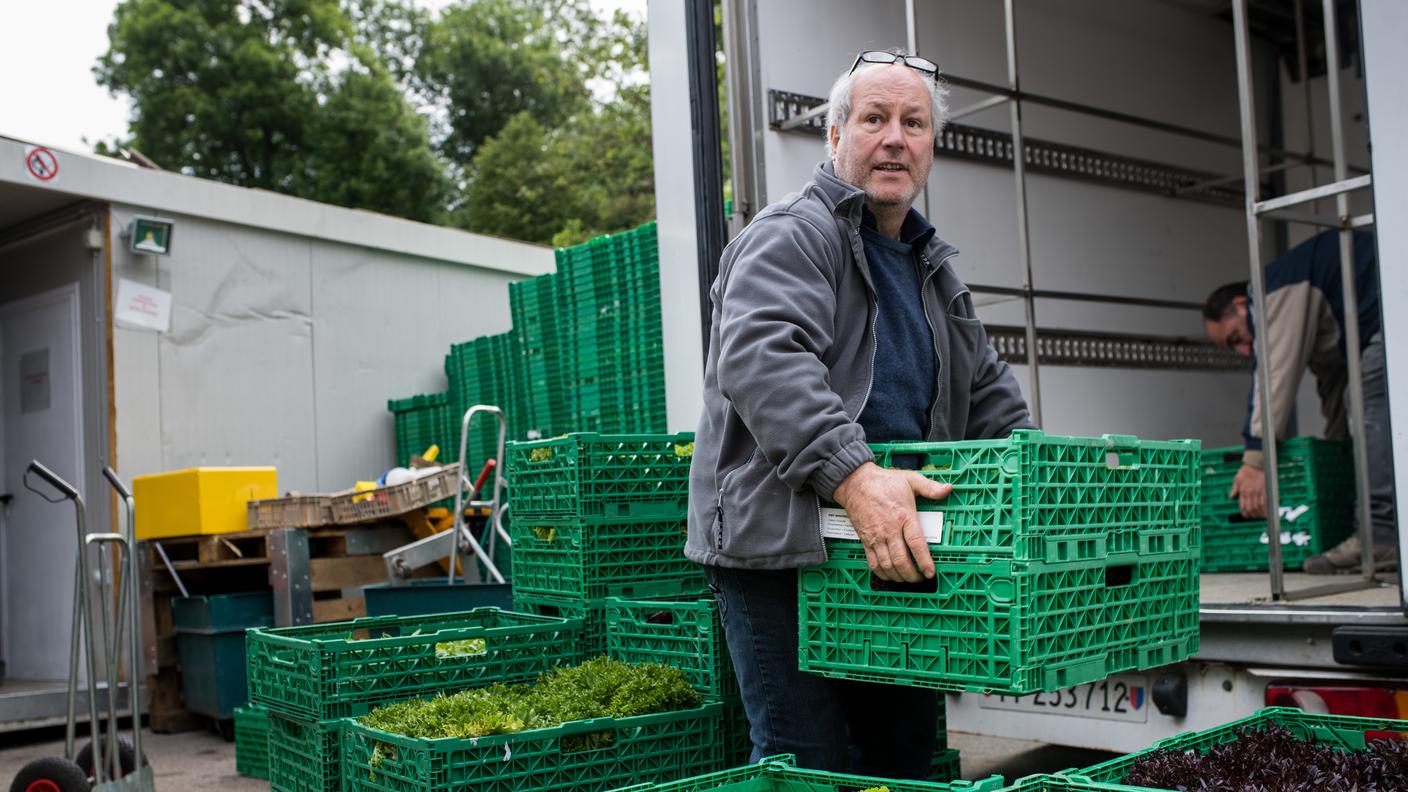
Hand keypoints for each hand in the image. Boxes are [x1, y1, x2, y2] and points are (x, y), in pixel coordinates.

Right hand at [832, 462, 951, 582]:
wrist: (855, 483)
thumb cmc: (883, 482)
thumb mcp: (910, 479)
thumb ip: (930, 487)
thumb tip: (947, 489)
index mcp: (903, 515)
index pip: (916, 543)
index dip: (924, 561)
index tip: (930, 572)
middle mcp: (889, 529)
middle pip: (901, 560)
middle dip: (912, 574)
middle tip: (920, 578)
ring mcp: (876, 537)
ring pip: (887, 565)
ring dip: (898, 576)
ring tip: (907, 579)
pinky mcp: (865, 540)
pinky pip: (873, 563)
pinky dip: (882, 573)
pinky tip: (890, 575)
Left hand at [1230, 463, 1266, 518]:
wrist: (1256, 464)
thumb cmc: (1246, 471)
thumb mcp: (1236, 479)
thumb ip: (1234, 489)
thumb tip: (1230, 497)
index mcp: (1243, 490)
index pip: (1242, 505)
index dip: (1244, 512)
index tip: (1245, 516)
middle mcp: (1250, 492)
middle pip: (1251, 507)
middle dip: (1251, 514)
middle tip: (1252, 517)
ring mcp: (1258, 491)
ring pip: (1258, 506)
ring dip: (1258, 513)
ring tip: (1259, 517)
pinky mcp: (1265, 489)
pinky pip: (1266, 501)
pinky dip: (1266, 508)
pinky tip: (1266, 512)